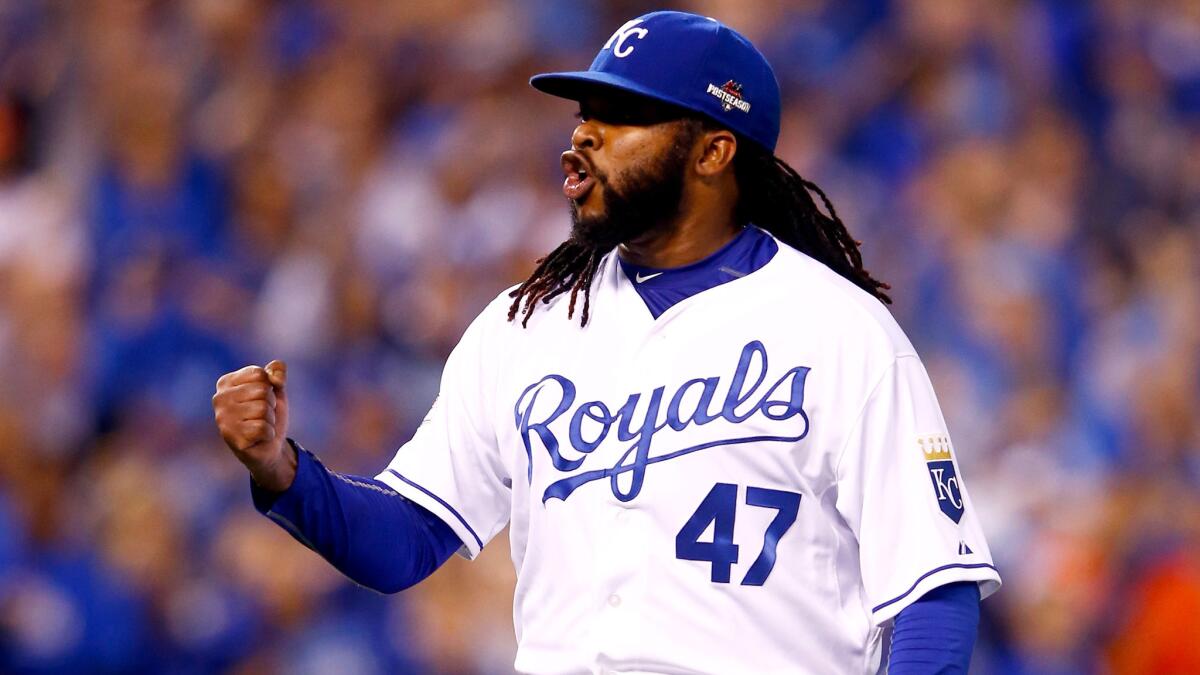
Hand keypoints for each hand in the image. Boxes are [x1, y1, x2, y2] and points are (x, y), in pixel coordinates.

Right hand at [212, 360, 295, 491]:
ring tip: (260, 425)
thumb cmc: (269, 413)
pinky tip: (259, 437)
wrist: (271, 445)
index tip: (261, 398)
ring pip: (263, 409)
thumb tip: (275, 378)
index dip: (270, 387)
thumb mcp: (276, 387)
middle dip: (270, 404)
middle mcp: (219, 399)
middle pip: (262, 391)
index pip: (259, 374)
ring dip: (270, 419)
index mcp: (226, 383)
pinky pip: (263, 428)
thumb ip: (277, 370)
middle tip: (262, 415)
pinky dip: (269, 433)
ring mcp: (223, 419)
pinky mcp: (232, 438)